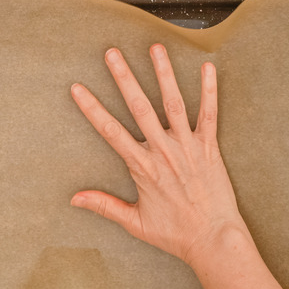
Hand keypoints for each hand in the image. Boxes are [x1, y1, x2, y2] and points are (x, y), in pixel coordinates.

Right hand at [70, 44, 246, 265]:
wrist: (213, 240)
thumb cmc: (175, 234)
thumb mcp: (134, 222)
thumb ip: (104, 205)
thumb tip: (74, 199)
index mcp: (142, 167)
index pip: (111, 131)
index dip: (93, 109)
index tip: (78, 89)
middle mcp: (163, 152)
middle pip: (140, 108)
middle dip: (124, 78)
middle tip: (112, 53)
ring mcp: (187, 147)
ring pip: (173, 103)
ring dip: (163, 74)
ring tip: (155, 48)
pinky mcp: (210, 148)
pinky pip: (210, 114)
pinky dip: (209, 91)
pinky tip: (208, 67)